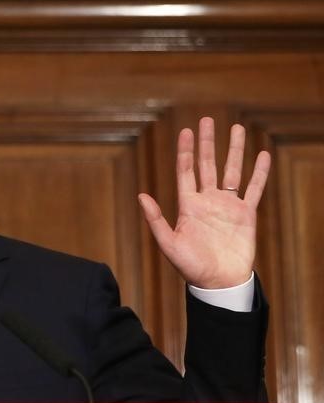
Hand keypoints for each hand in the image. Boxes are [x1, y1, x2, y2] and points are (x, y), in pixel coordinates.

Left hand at [138, 117, 269, 288]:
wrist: (218, 282)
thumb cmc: (191, 267)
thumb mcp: (169, 244)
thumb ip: (156, 220)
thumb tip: (141, 196)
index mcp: (188, 206)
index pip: (186, 171)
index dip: (186, 151)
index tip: (185, 131)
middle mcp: (207, 201)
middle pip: (207, 165)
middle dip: (206, 143)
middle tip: (206, 120)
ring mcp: (227, 206)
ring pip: (231, 171)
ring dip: (234, 151)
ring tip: (236, 128)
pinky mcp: (246, 214)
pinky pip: (254, 189)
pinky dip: (259, 173)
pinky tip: (262, 155)